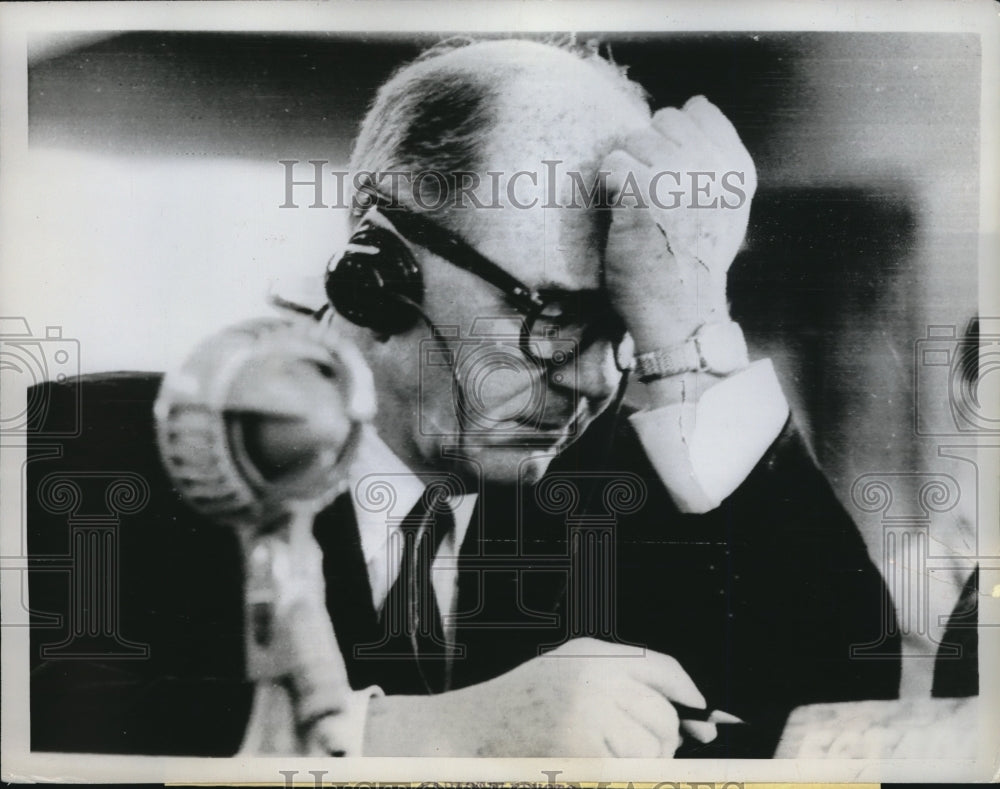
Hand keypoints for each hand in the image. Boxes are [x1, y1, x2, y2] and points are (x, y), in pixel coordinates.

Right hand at [363, 637, 715, 756]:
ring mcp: (588, 716)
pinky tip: (586, 768)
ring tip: (600, 760)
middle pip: (664, 716)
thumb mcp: (567, 672)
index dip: (687, 696)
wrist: (460, 734)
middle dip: (661, 742)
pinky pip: (629, 772)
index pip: (662, 668)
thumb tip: (695, 717)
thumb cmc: (517, 708)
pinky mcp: (581, 755)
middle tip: (625, 751)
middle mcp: (594, 678)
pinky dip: (620, 774)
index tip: (701, 719)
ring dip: (640, 765)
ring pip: (652, 751)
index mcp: (592, 654)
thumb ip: (623, 680)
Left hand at [601, 96, 756, 352]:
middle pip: (664, 120)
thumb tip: (696, 106)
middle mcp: (714, 166)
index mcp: (738, 168)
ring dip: (626, 171)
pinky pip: (613, 164)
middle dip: (648, 150)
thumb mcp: (727, 209)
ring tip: (634, 207)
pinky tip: (619, 211)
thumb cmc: (696, 264)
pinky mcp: (645, 192)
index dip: (674, 135)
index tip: (669, 173)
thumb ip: (718, 161)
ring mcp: (680, 176)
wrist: (681, 313)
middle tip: (647, 194)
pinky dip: (608, 186)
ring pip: (634, 140)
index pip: (699, 110)